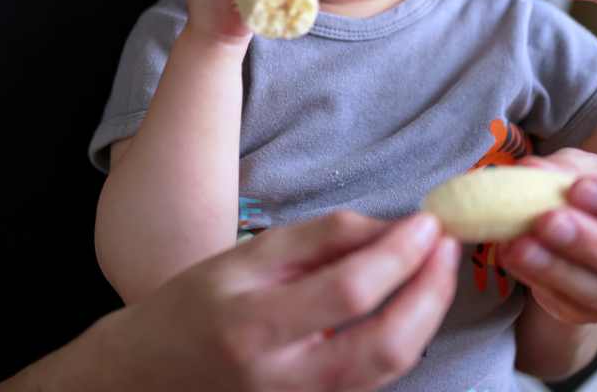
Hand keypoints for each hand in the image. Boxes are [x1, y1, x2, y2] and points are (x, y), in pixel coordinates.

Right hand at [112, 211, 460, 391]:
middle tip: (448, 246)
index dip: (399, 254)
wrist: (148, 378)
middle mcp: (283, 380)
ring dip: (427, 315)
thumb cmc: (193, 307)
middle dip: (431, 292)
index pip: (349, 292)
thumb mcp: (245, 257)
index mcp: (253, 327)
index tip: (428, 221)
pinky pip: (376, 380)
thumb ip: (318, 239)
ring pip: (390, 370)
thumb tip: (391, 227)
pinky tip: (412, 301)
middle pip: (385, 346)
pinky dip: (405, 338)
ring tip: (437, 267)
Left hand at [501, 149, 596, 323]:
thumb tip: (530, 172)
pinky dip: (548, 288)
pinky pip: (584, 312)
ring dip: (560, 271)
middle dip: (591, 243)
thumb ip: (562, 169)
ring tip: (519, 247)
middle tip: (546, 221)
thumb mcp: (592, 168)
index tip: (579, 188)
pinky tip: (518, 264)